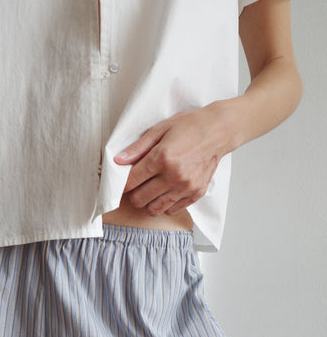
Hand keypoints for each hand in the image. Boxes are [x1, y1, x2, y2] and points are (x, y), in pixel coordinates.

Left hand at [114, 104, 230, 215]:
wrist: (219, 130)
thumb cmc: (190, 126)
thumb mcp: (160, 129)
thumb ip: (138, 147)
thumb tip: (118, 160)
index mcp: (162, 158)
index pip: (131, 181)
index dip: (122, 184)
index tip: (123, 182)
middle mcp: (173, 175)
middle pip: (140, 199)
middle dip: (134, 194)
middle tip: (137, 186)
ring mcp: (186, 187)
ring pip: (155, 209)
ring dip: (148, 202)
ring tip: (150, 191)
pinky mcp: (196, 193)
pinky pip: (172, 210)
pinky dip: (165, 205)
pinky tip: (165, 192)